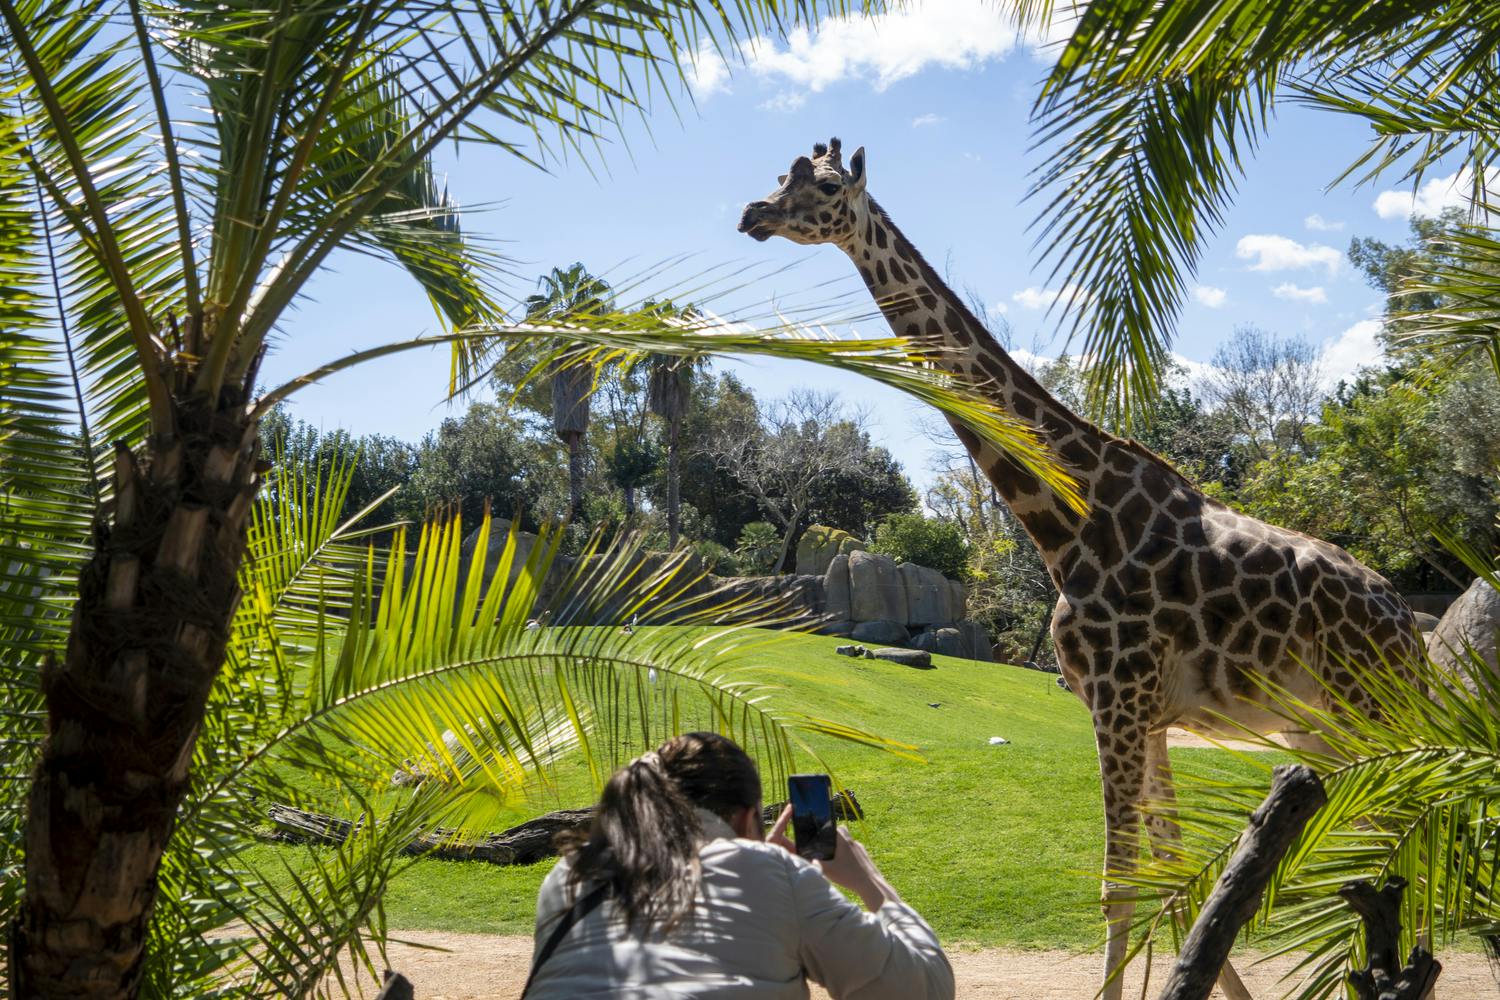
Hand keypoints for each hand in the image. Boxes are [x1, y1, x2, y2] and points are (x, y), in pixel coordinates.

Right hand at [765, 807, 897, 911]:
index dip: (822, 827)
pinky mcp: (865, 855)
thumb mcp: (828, 870)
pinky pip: (854, 851)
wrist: (871, 884)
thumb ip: (815, 863)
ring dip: (840, 846)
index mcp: (842, 839)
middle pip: (839, 831)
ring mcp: (859, 847)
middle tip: (824, 844)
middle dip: (831, 836)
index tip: (816, 829)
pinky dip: (848, 855)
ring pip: (847, 841)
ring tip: (834, 857)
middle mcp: (851, 840)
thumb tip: (803, 860)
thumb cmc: (849, 875)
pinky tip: (845, 866)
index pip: (830, 825)